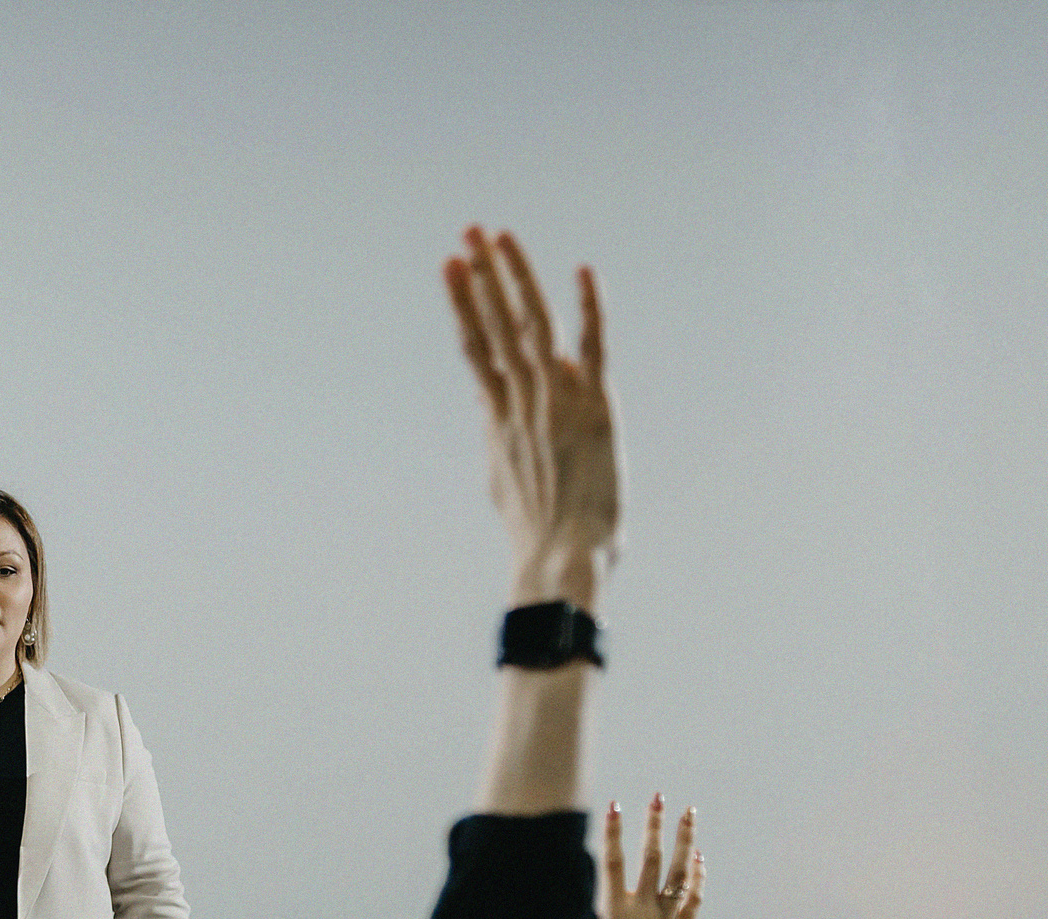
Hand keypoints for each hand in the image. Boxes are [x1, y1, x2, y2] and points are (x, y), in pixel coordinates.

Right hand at [444, 227, 619, 608]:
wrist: (561, 558)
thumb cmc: (538, 534)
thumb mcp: (504, 478)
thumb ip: (499, 432)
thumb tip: (490, 404)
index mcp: (499, 418)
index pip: (476, 346)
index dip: (464, 303)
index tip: (451, 265)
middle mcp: (523, 402)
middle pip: (497, 325)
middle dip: (482, 276)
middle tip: (470, 231)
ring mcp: (557, 402)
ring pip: (531, 327)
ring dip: (514, 279)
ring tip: (498, 238)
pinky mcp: (596, 409)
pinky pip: (594, 349)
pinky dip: (589, 310)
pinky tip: (583, 271)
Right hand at [602, 794, 701, 918]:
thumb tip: (578, 890)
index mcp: (615, 913)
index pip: (615, 862)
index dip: (614, 832)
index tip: (614, 805)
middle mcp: (644, 911)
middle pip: (652, 858)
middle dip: (655, 824)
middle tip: (659, 797)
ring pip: (679, 871)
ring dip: (685, 840)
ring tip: (690, 813)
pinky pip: (694, 897)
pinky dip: (698, 876)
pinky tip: (699, 859)